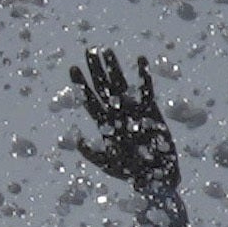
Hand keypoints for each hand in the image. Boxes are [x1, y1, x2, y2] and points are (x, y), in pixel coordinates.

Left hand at [69, 48, 178, 189]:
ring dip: (114, 68)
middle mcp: (116, 113)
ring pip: (121, 84)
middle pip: (103, 86)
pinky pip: (146, 90)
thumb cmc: (130, 172)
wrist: (154, 175)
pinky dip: (143, 76)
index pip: (89, 99)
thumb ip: (91, 152)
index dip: (81, 84)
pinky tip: (140, 60)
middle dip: (95, 69)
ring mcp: (132, 109)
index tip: (73, 67)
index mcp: (104, 123)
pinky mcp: (150, 111)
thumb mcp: (106, 163)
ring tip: (107, 50)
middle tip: (89, 50)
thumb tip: (78, 138)